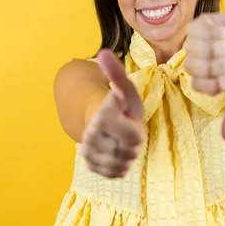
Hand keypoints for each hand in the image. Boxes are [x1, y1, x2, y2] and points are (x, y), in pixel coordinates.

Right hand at [79, 49, 144, 178]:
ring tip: (122, 141)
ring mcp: (89, 150)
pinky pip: (115, 173)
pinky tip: (118, 153)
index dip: (135, 128)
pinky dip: (121, 166)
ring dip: (128, 155)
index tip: (126, 116)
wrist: (105, 122)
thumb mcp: (126, 90)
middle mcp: (92, 133)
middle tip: (128, 131)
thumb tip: (103, 52)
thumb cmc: (122, 106)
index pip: (134, 136)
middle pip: (131, 151)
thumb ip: (116, 74)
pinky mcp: (90, 164)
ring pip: (123, 164)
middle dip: (134, 142)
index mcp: (103, 115)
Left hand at [184, 12, 224, 140]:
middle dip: (220, 64)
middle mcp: (193, 61)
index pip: (198, 85)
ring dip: (220, 48)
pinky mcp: (198, 24)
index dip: (220, 81)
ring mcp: (194, 42)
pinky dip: (219, 33)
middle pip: (196, 66)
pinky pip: (202, 30)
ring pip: (198, 48)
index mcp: (199, 79)